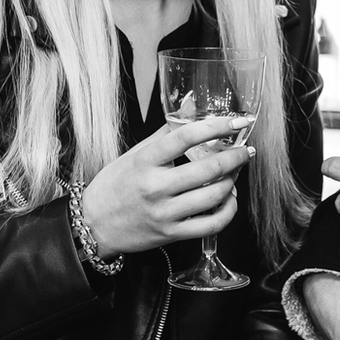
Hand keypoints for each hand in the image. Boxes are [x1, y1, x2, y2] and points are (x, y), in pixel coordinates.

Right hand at [81, 118, 252, 257]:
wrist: (94, 224)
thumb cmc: (116, 186)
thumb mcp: (136, 154)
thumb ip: (166, 132)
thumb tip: (190, 105)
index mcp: (145, 161)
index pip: (185, 137)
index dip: (216, 126)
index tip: (237, 121)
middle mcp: (155, 187)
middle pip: (208, 168)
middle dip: (236, 156)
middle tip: (245, 150)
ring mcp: (164, 213)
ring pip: (214, 196)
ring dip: (233, 181)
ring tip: (235, 172)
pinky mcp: (172, 234)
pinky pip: (211, 224)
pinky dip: (228, 210)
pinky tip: (229, 199)